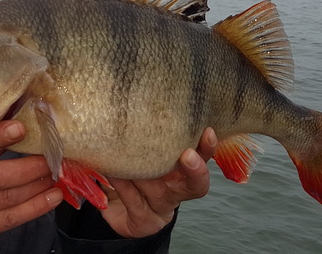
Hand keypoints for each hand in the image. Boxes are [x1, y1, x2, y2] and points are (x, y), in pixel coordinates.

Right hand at [0, 120, 63, 247]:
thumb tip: (24, 123)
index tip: (20, 128)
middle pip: (0, 176)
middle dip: (31, 168)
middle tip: (52, 159)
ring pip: (10, 197)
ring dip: (38, 186)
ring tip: (55, 176)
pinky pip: (12, 218)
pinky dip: (37, 207)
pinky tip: (52, 197)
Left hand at [100, 127, 216, 237]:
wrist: (114, 205)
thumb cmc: (131, 168)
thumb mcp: (141, 150)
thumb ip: (146, 135)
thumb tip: (140, 100)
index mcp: (182, 171)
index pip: (202, 159)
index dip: (208, 148)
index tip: (207, 131)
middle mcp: (177, 191)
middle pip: (196, 185)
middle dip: (194, 169)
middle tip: (187, 155)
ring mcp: (161, 208)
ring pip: (157, 189)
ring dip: (144, 172)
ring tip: (127, 153)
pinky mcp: (144, 222)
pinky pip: (134, 201)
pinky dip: (124, 185)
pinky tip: (114, 173)